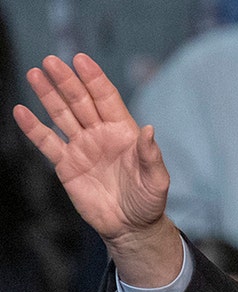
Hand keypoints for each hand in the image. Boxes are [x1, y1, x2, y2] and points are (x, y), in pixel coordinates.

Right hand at [12, 54, 180, 285]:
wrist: (130, 226)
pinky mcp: (66, 165)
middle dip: (66, 81)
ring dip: (48, 95)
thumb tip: (149, 129)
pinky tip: (21, 111)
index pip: (107, 98)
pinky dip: (34, 128)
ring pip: (62, 116)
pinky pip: (47, 143)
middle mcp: (100, 134)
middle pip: (80, 102)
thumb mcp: (156, 180)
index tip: (81, 60)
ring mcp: (81, 148)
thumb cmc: (148, 201)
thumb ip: (151, 155)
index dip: (94, 79)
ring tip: (35, 73)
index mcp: (124, 132)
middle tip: (50, 61)